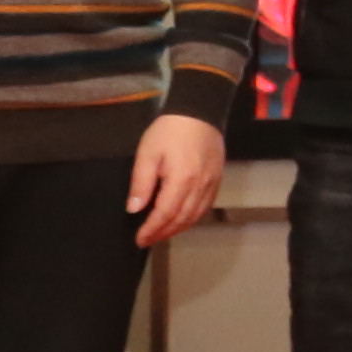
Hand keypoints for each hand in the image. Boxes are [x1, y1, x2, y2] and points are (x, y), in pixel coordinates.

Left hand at [127, 112, 228, 249]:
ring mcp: (211, 184)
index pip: (165, 214)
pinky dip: (192, 218)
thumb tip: (134, 209)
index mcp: (181, 180)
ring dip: (178, 228)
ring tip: (162, 233)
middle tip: (147, 240)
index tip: (139, 239)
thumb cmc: (169, 131)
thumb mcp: (147, 153)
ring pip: (195, 216)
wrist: (199, 111)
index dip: (152, 229)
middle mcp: (199, 187)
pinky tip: (181, 219)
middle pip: (182, 219)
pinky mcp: (217, 180)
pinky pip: (205, 207)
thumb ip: (141, 183)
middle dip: (163, 233)